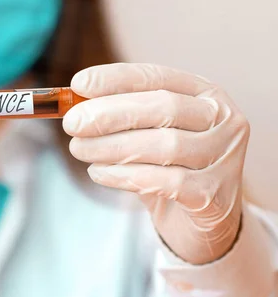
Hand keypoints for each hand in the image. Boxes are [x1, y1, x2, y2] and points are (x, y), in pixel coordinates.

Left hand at [63, 63, 246, 263]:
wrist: (198, 220)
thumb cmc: (166, 165)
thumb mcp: (145, 133)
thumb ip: (118, 114)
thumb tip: (72, 101)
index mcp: (204, 93)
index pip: (158, 76)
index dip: (116, 78)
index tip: (78, 84)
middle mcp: (222, 119)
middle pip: (163, 107)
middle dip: (110, 113)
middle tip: (72, 123)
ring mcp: (224, 157)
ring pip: (164, 145)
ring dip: (111, 146)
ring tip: (79, 149)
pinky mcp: (214, 195)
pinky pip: (165, 181)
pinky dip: (124, 175)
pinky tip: (98, 172)